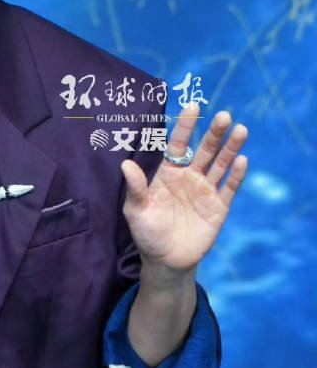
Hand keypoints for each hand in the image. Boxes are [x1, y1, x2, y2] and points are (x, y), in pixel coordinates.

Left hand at [120, 102, 247, 274]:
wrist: (166, 261)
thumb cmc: (147, 234)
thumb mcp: (136, 211)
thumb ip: (135, 188)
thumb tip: (125, 165)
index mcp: (168, 174)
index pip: (178, 145)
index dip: (185, 126)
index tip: (193, 106)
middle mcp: (189, 177)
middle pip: (204, 150)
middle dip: (213, 133)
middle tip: (223, 115)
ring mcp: (205, 191)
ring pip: (220, 164)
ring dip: (230, 148)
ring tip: (241, 130)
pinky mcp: (218, 207)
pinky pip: (228, 188)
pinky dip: (235, 175)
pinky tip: (241, 160)